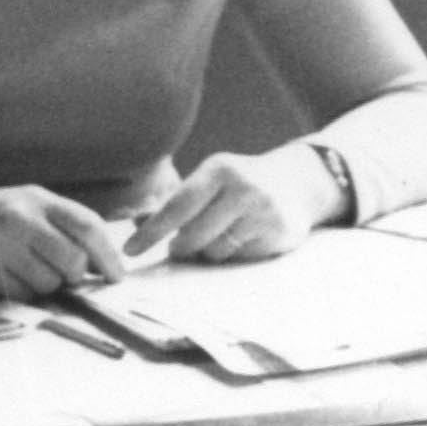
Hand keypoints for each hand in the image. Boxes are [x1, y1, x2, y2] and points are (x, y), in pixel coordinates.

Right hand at [0, 184, 129, 301]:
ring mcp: (1, 242)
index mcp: (36, 198)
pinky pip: (21, 294)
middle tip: (57, 274)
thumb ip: (57, 226)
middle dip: (73, 277)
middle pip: (73, 260)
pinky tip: (2, 277)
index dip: (109, 254)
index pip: (88, 225)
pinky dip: (20, 294)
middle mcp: (21, 216)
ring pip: (49, 283)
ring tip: (19, 270)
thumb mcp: (20, 206)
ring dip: (43, 287)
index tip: (118, 276)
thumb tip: (99, 262)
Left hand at [126, 148, 336, 264]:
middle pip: (193, 236)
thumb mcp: (210, 181)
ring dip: (209, 251)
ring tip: (221, 234)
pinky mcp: (278, 231)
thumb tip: (136, 221)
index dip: (151, 232)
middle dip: (181, 246)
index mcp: (219, 168)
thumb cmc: (239, 185)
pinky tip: (245, 237)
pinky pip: (239, 257)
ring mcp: (263, 209)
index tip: (130, 251)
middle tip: (180, 245)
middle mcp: (242, 186)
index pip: (177, 207)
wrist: (297, 183)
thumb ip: (176, 201)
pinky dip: (234, 253)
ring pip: (216, 251)